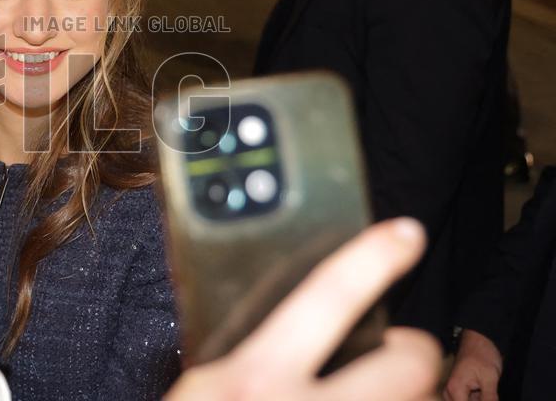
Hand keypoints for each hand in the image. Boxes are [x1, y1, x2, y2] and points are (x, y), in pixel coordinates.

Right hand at [164, 218, 439, 400]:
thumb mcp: (203, 391)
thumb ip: (246, 356)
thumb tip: (294, 324)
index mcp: (254, 377)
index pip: (324, 299)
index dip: (371, 259)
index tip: (405, 234)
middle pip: (407, 367)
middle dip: (414, 354)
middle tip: (398, 355)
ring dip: (400, 398)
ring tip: (372, 394)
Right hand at [444, 329, 502, 400]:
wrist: (479, 338)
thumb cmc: (482, 354)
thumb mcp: (490, 379)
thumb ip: (489, 399)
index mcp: (455, 389)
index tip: (489, 398)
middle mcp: (450, 390)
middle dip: (476, 400)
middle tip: (487, 391)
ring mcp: (453, 389)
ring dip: (477, 399)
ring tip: (486, 387)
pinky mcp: (459, 387)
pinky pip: (466, 399)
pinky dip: (477, 398)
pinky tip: (484, 389)